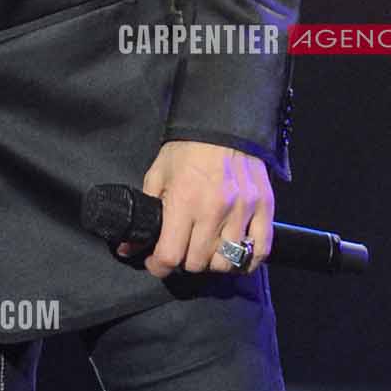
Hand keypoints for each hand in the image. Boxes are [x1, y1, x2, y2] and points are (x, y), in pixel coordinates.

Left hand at [119, 141, 273, 277]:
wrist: (223, 124)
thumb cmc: (186, 150)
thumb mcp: (157, 175)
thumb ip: (145, 212)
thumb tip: (126, 246)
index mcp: (184, 200)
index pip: (170, 255)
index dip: (158, 266)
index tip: (155, 263)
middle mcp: (214, 210)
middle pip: (198, 263)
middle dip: (184, 262)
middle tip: (181, 250)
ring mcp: (242, 211)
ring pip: (227, 262)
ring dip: (212, 262)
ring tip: (206, 250)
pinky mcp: (264, 208)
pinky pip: (259, 251)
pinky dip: (245, 261)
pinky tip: (233, 254)